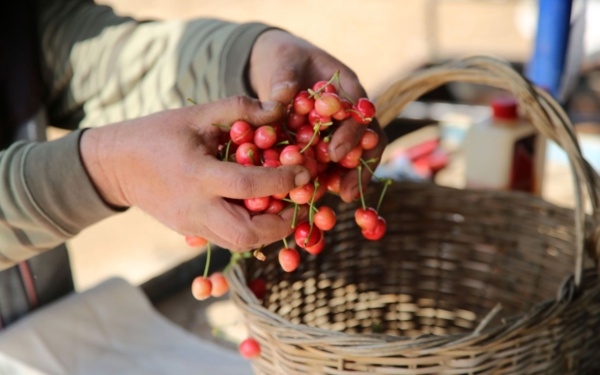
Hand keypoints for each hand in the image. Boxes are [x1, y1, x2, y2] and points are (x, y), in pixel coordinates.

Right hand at [80, 97, 310, 251]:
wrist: (116, 165)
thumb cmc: (157, 133)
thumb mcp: (196, 114)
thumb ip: (239, 108)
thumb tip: (279, 108)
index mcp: (196, 175)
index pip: (248, 186)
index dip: (282, 181)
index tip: (305, 173)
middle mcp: (195, 208)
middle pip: (246, 234)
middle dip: (281, 224)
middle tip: (300, 204)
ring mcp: (191, 225)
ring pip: (239, 244)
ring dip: (269, 232)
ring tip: (285, 209)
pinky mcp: (190, 232)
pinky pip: (227, 240)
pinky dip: (251, 231)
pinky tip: (261, 212)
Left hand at [248, 29, 387, 201]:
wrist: (277, 64)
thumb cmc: (284, 58)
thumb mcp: (282, 60)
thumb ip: (283, 78)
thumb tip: (281, 99)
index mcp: (348, 89)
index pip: (362, 116)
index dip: (352, 137)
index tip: (334, 154)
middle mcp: (348, 114)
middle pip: (364, 144)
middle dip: (356, 170)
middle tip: (344, 193)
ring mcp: (337, 131)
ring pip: (349, 159)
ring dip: (344, 180)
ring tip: (335, 201)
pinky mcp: (320, 145)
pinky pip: (327, 166)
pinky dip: (323, 180)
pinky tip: (312, 197)